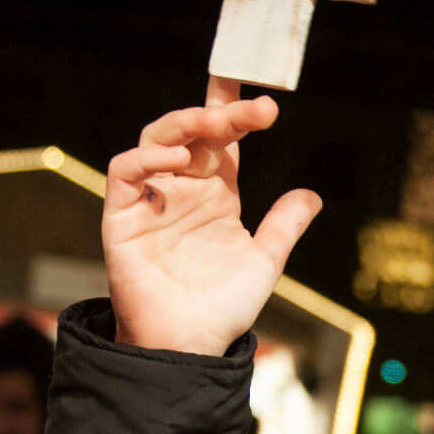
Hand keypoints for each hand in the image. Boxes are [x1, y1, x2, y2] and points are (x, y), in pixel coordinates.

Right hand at [103, 77, 322, 356]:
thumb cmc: (224, 306)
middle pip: (194, 133)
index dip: (233, 108)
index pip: (222, 139)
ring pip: (157, 140)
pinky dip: (148, 159)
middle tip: (255, 109)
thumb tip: (312, 194)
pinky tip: (180, 160)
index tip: (261, 89)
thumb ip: (285, 225)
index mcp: (216, 194)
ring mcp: (151, 200)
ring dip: (186, 125)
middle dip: (220, 114)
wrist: (192, 344)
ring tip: (218, 123)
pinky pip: (125, 173)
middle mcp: (182, 189)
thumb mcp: (265, 260)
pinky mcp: (121, 217)